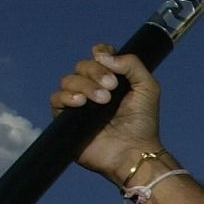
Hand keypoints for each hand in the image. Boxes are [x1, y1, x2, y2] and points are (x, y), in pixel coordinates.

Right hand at [49, 45, 163, 182]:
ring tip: (103, 101)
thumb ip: (132, 64)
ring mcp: (79, 103)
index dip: (100, 52)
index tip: (106, 57)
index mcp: (112, 79)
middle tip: (112, 87)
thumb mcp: (148, 88)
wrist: (133, 151)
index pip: (98, 56)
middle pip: (82, 66)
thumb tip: (102, 55)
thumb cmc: (143, 123)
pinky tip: (80, 103)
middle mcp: (93, 88)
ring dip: (85, 85)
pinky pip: (56, 99)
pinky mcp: (66, 119)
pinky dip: (66, 97)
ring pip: (68, 80)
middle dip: (96, 72)